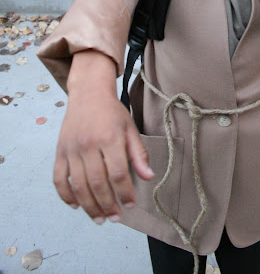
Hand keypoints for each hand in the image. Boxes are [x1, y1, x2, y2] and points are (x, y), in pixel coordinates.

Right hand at [53, 52, 153, 223]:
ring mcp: (72, 149)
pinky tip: (76, 205)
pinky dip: (66, 195)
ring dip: (89, 206)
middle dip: (108, 205)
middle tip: (116, 218)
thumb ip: (139, 154)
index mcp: (110, 138)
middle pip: (98, 183)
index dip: (125, 192)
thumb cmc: (112, 112)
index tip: (131, 204)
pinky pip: (59, 178)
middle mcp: (89, 144)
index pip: (118, 173)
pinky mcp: (60, 151)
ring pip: (79, 185)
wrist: (88, 93)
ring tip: (100, 218)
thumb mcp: (130, 128)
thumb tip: (148, 177)